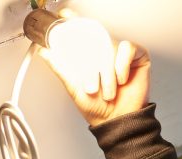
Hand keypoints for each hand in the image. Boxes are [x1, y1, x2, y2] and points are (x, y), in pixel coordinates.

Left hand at [38, 11, 150, 126]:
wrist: (115, 121)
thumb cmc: (96, 107)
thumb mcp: (73, 87)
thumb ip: (60, 68)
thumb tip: (44, 53)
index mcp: (89, 56)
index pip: (81, 33)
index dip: (73, 21)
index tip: (63, 15)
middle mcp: (104, 51)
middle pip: (96, 36)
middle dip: (90, 58)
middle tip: (89, 78)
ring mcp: (120, 53)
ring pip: (109, 46)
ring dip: (106, 72)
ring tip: (106, 90)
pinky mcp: (137, 56)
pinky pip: (126, 49)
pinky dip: (121, 66)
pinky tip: (120, 80)